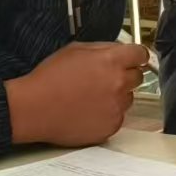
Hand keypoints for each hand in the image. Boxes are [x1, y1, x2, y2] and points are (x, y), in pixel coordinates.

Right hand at [4, 42, 149, 147]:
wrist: (34, 109)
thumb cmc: (49, 79)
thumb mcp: (74, 50)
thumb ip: (102, 48)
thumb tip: (119, 50)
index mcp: (111, 61)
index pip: (141, 54)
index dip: (135, 56)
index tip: (133, 59)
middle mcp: (119, 84)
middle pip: (137, 77)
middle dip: (125, 75)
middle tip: (103, 79)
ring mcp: (117, 108)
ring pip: (128, 98)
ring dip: (116, 96)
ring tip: (90, 97)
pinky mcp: (111, 127)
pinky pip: (118, 117)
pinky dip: (108, 114)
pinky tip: (88, 111)